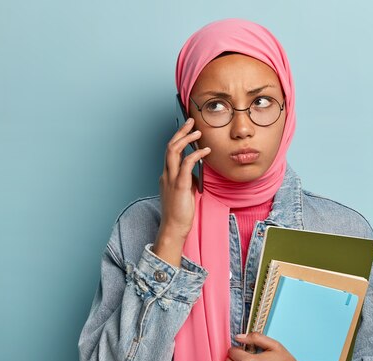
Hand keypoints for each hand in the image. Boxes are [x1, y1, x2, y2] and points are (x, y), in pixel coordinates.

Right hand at [153, 118, 210, 266]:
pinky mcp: (180, 185)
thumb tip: (197, 171)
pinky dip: (196, 154)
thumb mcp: (185, 192)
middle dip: (180, 132)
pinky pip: (187, 164)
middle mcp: (166, 174)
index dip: (178, 138)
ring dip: (186, 138)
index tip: (188, 129)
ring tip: (197, 131)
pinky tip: (205, 151)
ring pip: (174, 151)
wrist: (174, 228)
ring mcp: (171, 179)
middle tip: (191, 121)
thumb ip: (188, 180)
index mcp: (166, 176)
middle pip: (170, 146)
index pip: (170, 152)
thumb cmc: (180, 213)